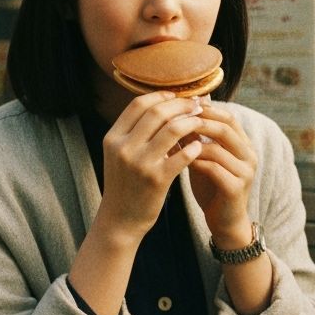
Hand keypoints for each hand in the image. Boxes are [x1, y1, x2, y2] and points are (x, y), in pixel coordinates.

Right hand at [96, 92, 205, 242]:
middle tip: (198, 105)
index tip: (178, 96)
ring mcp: (139, 163)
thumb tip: (162, 105)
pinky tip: (199, 146)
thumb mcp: (120, 154)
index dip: (161, 96)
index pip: (139, 104)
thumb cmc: (125, 184)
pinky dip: (193, 147)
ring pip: (172, 130)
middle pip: (157, 112)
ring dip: (191, 122)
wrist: (120, 219)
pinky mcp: (156, 179)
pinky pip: (181, 156)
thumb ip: (135, 132)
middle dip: (181, 105)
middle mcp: (123, 147)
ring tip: (202, 122)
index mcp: (113, 137)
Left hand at [185, 102, 257, 245]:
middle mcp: (249, 155)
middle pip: (225, 128)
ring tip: (173, 141)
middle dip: (198, 122)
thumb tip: (178, 113)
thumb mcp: (205, 158)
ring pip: (218, 147)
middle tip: (175, 120)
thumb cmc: (212, 186)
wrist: (224, 221)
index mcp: (244, 145)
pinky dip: (195, 162)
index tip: (182, 108)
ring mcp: (245, 171)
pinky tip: (179, 161)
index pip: (228, 118)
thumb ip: (198, 139)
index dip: (207, 110)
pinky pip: (214, 169)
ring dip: (193, 143)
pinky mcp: (236, 188)